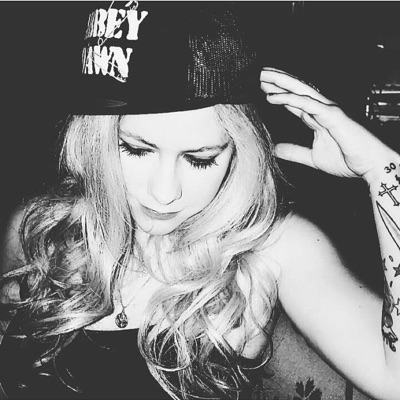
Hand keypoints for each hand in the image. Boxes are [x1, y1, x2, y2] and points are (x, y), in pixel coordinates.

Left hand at [260, 67, 392, 181]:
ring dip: (280, 82)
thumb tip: (275, 150)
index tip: (263, 88)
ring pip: (299, 90)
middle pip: (295, 90)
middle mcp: (321, 109)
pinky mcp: (332, 115)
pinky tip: (272, 96)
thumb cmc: (348, 160)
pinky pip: (306, 104)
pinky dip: (288, 99)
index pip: (294, 101)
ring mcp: (327, 110)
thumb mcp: (312, 157)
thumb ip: (294, 152)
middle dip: (277, 81)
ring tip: (262, 77)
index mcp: (317, 117)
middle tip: (259, 74)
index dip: (279, 94)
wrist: (371, 166)